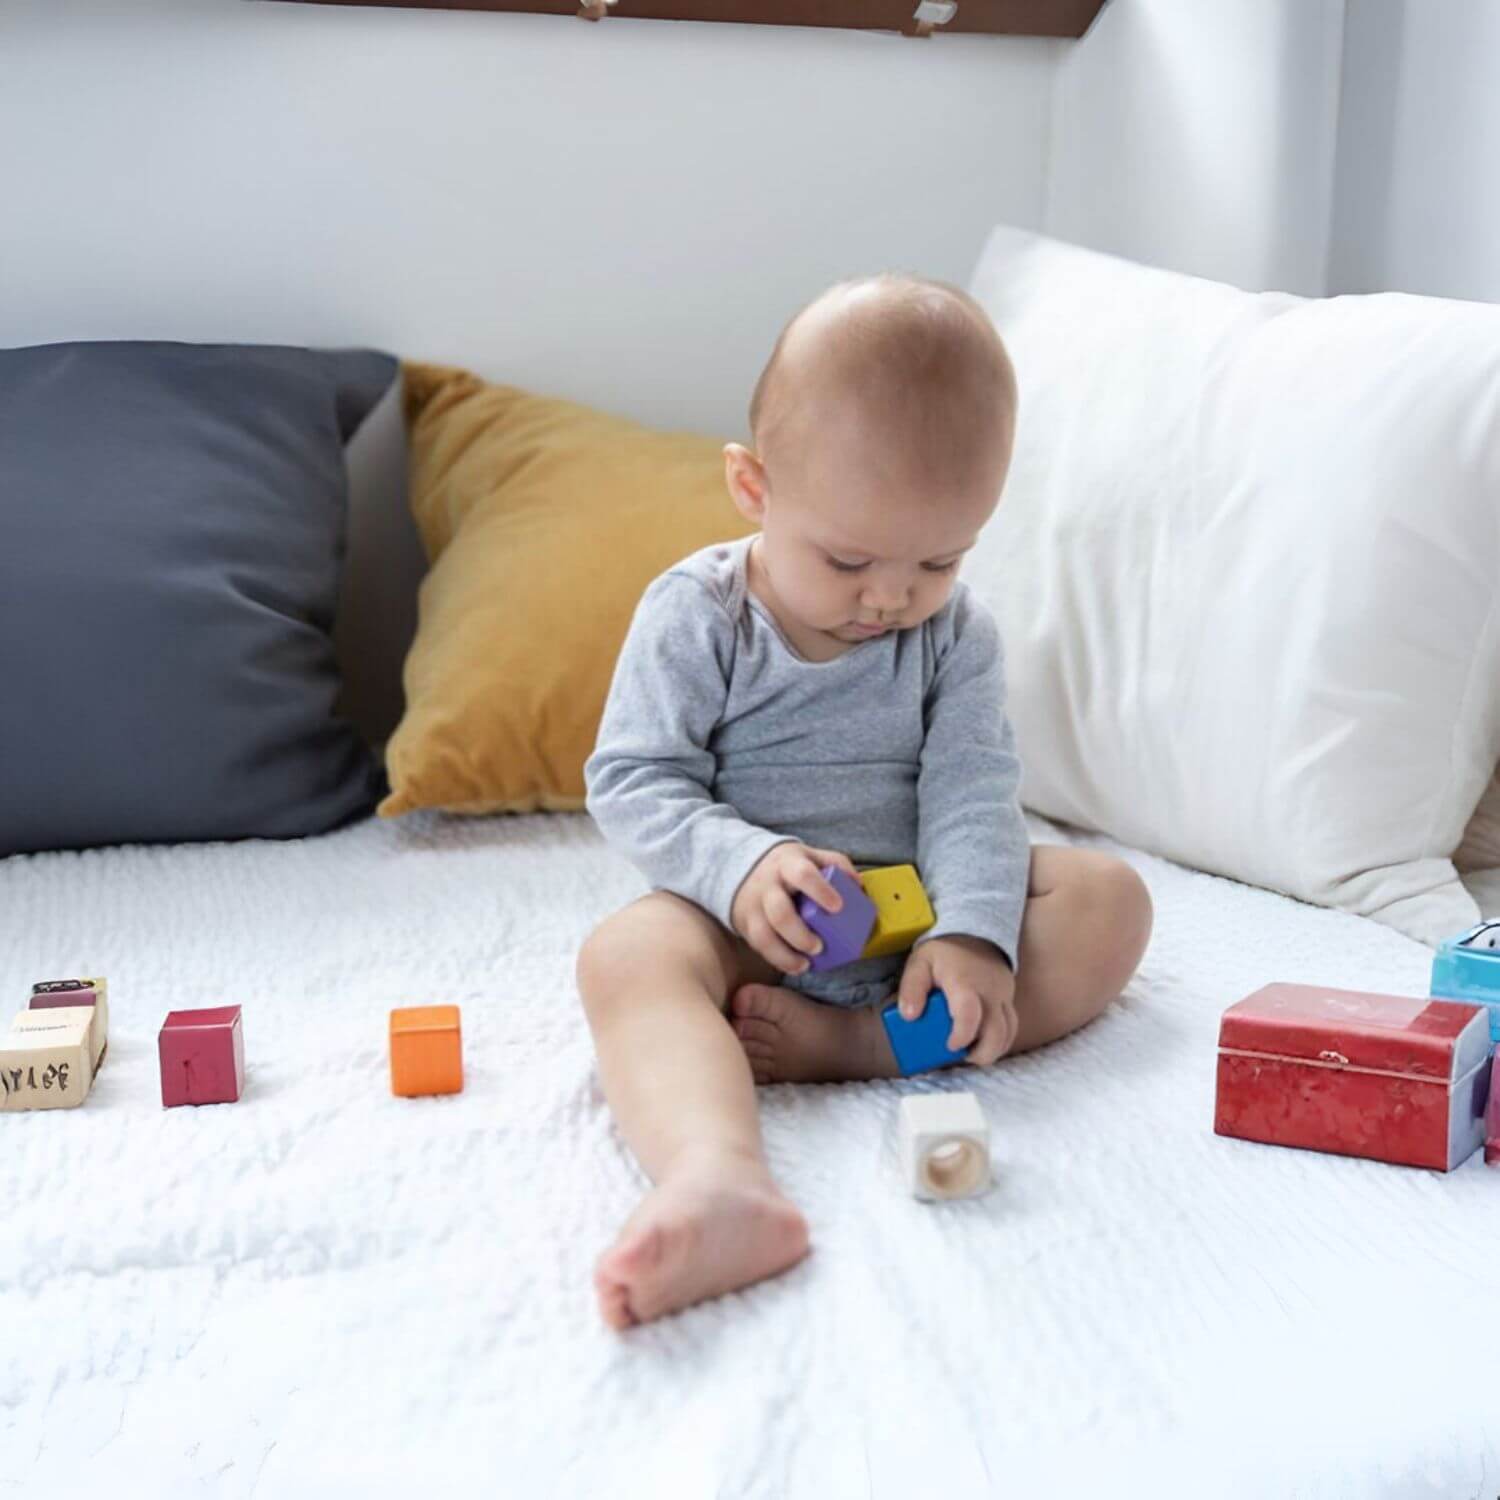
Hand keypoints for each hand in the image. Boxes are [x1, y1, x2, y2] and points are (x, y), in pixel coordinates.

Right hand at [731, 842, 859, 974]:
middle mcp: (768, 885)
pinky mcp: (745, 923)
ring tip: (805, 965)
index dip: (820, 891)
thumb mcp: (810, 856)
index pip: (802, 874)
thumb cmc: (789, 867)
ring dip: (785, 954)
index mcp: (788, 864)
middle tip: (819, 947)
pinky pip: (758, 946)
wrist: (744, 868)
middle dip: (800, 934)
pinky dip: (777, 960)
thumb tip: (858, 886)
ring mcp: (754, 905)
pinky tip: (795, 966)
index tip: (838, 907)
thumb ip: (836, 863)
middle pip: (779, 911)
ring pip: (763, 934)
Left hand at [895, 934, 1016, 1064]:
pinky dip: (999, 1043)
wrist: (975, 938)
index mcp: (965, 983)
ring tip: (969, 1052)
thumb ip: (911, 988)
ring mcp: (1002, 999)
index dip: (962, 1036)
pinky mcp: (1008, 1004)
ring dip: (991, 1051)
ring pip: (1008, 1033)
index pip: (970, 1014)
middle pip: (997, 1032)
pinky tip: (981, 1046)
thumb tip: (909, 1017)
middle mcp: (989, 993)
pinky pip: (1011, 1028)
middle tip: (959, 1055)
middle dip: (981, 1053)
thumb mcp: (920, 962)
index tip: (950, 1046)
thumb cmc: (944, 955)